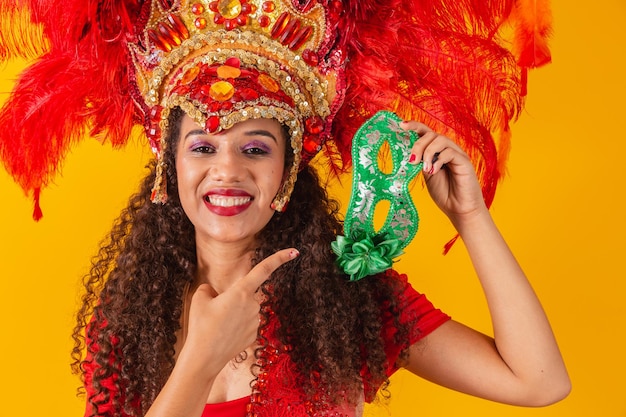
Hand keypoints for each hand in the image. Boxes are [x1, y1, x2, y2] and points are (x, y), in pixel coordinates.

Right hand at [182, 248, 298, 373]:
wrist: (204, 358)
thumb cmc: (201, 326)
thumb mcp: (199, 299)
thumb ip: (210, 289)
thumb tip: (215, 293)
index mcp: (241, 291)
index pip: (263, 269)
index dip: (279, 258)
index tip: (294, 252)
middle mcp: (253, 305)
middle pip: (245, 294)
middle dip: (232, 299)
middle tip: (214, 313)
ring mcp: (256, 321)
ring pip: (245, 309)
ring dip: (233, 313)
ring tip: (217, 326)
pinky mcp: (254, 334)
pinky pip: (246, 323)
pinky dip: (236, 326)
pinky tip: (224, 335)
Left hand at [402, 121, 486, 221]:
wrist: (460, 209)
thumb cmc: (444, 193)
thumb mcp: (427, 175)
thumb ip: (421, 162)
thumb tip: (409, 154)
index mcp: (436, 151)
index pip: (426, 132)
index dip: (414, 126)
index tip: (401, 125)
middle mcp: (447, 149)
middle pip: (431, 134)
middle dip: (418, 144)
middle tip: (412, 160)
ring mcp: (457, 154)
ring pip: (440, 140)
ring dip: (428, 152)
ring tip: (424, 169)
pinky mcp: (464, 161)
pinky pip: (450, 152)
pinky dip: (438, 160)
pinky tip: (433, 171)